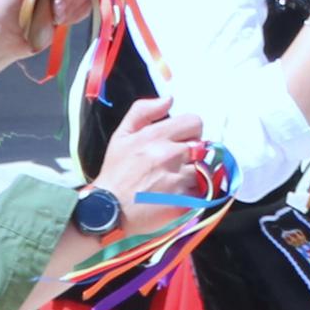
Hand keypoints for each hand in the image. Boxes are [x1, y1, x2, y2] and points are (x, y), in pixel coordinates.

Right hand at [92, 97, 209, 204]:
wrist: (106, 211)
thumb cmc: (115, 173)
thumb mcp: (121, 136)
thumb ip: (143, 111)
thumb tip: (169, 99)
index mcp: (155, 137)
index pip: (195, 122)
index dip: (190, 131)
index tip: (180, 141)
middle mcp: (169, 155)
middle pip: (202, 145)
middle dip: (191, 153)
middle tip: (175, 163)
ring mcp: (177, 179)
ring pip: (203, 169)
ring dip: (193, 173)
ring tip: (174, 181)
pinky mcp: (183, 201)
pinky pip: (202, 190)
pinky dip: (193, 192)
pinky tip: (175, 195)